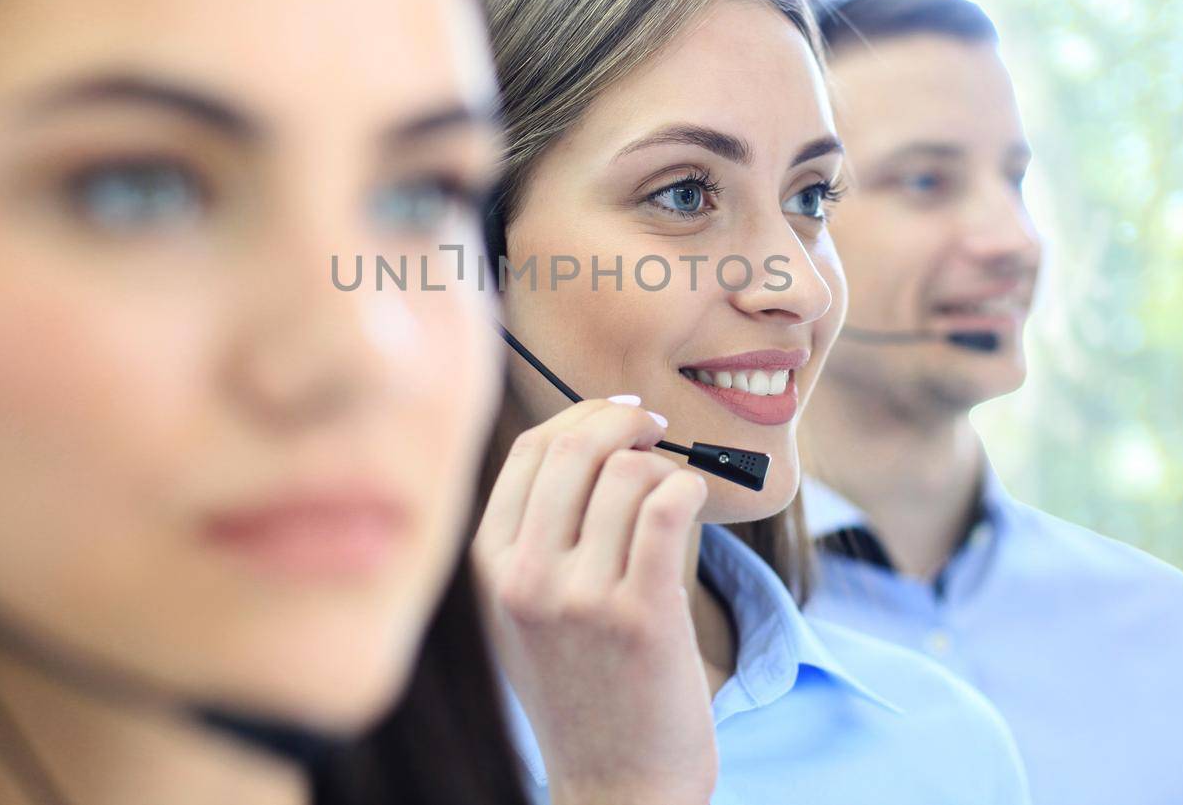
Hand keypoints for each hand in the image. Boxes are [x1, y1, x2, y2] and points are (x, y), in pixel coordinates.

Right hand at [474, 397, 716, 804]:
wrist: (615, 786)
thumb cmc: (580, 690)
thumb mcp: (523, 613)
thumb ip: (534, 535)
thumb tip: (591, 438)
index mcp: (489, 567)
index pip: (528, 452)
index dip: (580, 416)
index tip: (617, 416)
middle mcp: (525, 578)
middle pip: (575, 449)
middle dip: (623, 422)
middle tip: (655, 428)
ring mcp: (581, 598)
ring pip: (628, 475)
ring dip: (663, 466)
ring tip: (675, 490)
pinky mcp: (643, 616)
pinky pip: (667, 509)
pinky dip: (688, 487)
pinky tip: (693, 501)